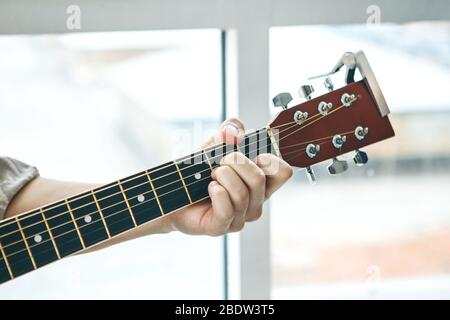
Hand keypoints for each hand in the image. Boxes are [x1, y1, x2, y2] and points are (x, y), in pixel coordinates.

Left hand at [161, 118, 292, 235]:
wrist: (171, 191)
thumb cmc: (198, 170)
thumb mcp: (215, 143)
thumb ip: (229, 130)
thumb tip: (233, 130)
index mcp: (260, 183)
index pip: (283, 172)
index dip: (268, 158)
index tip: (249, 151)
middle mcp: (254, 202)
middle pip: (259, 179)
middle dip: (236, 162)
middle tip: (220, 160)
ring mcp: (239, 218)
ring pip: (242, 193)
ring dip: (222, 175)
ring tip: (210, 173)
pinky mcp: (221, 227)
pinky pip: (227, 209)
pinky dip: (216, 192)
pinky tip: (209, 187)